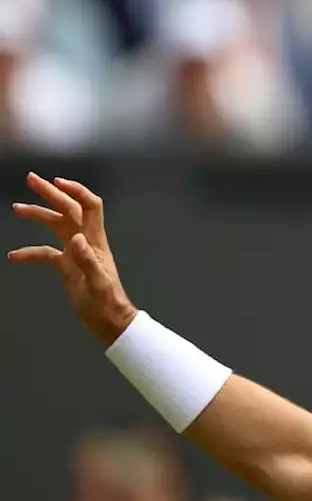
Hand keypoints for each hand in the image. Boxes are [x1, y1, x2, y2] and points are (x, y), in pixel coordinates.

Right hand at [8, 173, 137, 343]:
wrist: (108, 321)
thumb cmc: (106, 303)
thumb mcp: (97, 283)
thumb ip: (87, 261)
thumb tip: (75, 238)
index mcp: (95, 241)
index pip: (90, 207)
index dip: (77, 191)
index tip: (57, 181)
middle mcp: (85, 242)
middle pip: (69, 210)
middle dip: (51, 193)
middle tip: (30, 179)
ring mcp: (76, 253)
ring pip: (56, 226)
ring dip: (38, 215)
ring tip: (16, 208)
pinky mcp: (68, 266)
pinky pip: (46, 253)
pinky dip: (31, 252)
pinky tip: (14, 256)